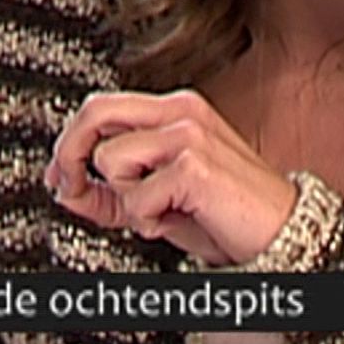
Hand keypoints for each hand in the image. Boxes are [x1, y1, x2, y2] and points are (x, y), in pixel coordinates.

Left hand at [43, 89, 297, 266]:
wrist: (284, 235)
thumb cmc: (227, 216)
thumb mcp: (158, 201)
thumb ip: (115, 192)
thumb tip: (67, 190)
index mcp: (176, 110)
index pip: (103, 108)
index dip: (69, 143)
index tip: (58, 177)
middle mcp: (182, 112)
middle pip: (95, 112)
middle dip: (69, 153)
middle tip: (69, 188)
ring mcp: (189, 135)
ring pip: (110, 159)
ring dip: (124, 198)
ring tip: (160, 210)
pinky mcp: (193, 166)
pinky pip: (135, 197)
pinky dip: (146, 220)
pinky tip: (176, 220)